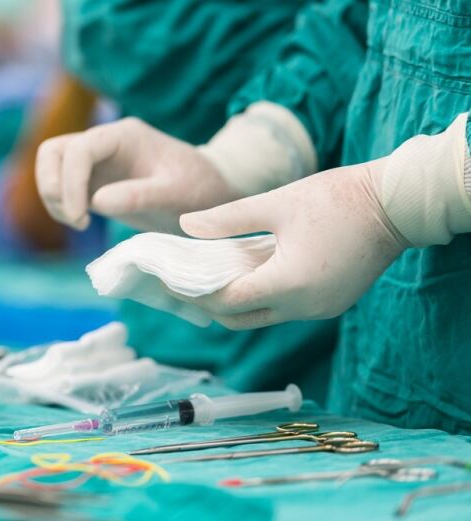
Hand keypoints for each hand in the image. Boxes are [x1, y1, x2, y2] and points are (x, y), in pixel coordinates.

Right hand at [36, 117, 239, 231]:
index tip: (80, 217)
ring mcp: (97, 162)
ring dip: (53, 196)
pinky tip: (82, 223)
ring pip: (52, 167)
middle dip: (53, 186)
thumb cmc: (199, 187)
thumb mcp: (177, 193)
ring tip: (78, 222)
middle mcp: (105, 144)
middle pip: (53, 152)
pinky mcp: (94, 182)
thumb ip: (140, 195)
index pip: (79, 149)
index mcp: (124, 136)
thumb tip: (96, 201)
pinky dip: (61, 205)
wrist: (209, 193)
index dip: (70, 182)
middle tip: (76, 219)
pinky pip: (61, 187)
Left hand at [179, 159, 406, 329]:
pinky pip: (286, 307)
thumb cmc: (337, 198)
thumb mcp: (275, 203)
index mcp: (288, 285)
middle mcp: (304, 307)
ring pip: (264, 314)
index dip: (196, 291)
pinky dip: (263, 294)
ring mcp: (320, 309)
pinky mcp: (331, 303)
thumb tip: (185, 224)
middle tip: (187, 281)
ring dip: (238, 298)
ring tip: (213, 273)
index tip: (172, 278)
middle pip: (241, 317)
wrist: (397, 204)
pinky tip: (249, 271)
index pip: (227, 301)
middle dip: (211, 303)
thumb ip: (227, 218)